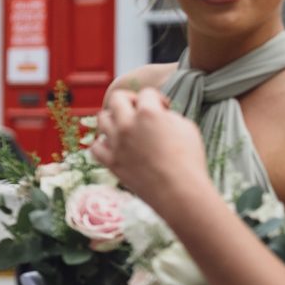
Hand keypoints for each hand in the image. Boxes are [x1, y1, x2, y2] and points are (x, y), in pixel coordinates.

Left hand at [91, 88, 216, 210]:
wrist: (178, 191)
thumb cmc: (189, 159)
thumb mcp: (187, 127)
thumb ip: (168, 116)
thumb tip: (159, 115)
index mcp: (148, 113)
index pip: (146, 93)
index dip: (156, 98)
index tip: (163, 108)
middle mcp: (127, 124)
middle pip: (117, 99)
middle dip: (129, 100)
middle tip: (139, 110)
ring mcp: (116, 143)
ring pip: (101, 120)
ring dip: (112, 119)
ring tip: (124, 126)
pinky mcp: (110, 162)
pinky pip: (95, 147)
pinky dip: (102, 144)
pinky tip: (113, 146)